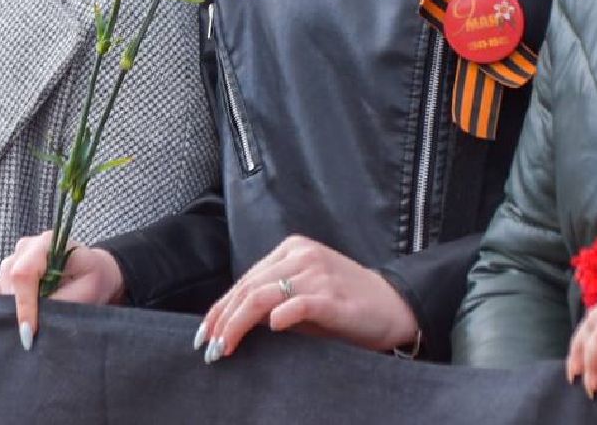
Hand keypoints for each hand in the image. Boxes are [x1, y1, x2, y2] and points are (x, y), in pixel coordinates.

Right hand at [0, 231, 126, 348]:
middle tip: (31, 335)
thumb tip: (35, 325)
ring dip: (13, 308)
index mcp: (47, 243)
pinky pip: (0, 291)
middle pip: (8, 280)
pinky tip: (28, 314)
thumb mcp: (86, 293)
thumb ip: (60, 304)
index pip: (24, 273)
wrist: (93, 271)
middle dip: (17, 310)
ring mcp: (15, 257)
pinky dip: (10, 306)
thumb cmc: (92, 279)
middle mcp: (26, 246)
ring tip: (34, 323)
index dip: (24, 305)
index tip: (28, 332)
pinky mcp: (8, 270)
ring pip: (1, 287)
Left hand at [197, 235, 418, 363]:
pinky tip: (270, 329)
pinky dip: (280, 315)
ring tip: (224, 347)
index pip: (245, 279)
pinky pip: (298, 304)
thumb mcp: (303, 294)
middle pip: (249, 288)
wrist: (393, 307)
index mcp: (292, 249)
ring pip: (263, 296)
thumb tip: (231, 321)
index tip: (204, 333)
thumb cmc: (344, 305)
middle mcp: (302, 256)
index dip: (221, 308)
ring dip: (238, 324)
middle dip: (223, 319)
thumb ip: (271, 299)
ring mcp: (318, 274)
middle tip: (208, 347)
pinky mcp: (333, 296)